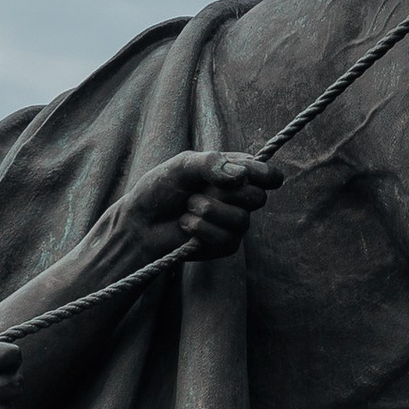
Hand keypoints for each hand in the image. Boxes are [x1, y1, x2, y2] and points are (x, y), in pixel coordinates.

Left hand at [107, 150, 283, 265]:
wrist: (141, 222)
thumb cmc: (161, 189)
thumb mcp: (183, 165)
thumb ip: (211, 163)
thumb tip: (241, 176)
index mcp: (235, 174)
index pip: (267, 175)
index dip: (266, 175)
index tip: (247, 175)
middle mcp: (239, 199)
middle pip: (258, 198)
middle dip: (227, 193)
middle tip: (201, 189)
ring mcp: (234, 224)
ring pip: (241, 220)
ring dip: (207, 211)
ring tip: (188, 206)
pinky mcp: (226, 245)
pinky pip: (226, 238)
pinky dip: (201, 229)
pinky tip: (186, 225)